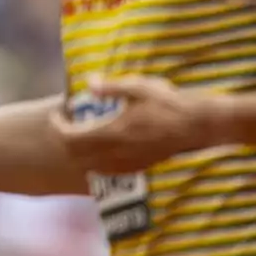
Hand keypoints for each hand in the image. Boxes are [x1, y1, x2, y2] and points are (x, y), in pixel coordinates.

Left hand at [51, 75, 223, 173]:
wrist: (198, 125)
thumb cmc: (169, 103)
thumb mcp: (138, 88)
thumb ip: (110, 88)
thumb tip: (88, 83)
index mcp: (111, 132)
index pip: (69, 138)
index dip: (58, 127)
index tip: (58, 114)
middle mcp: (116, 153)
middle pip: (75, 155)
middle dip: (65, 140)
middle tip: (67, 123)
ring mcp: (127, 164)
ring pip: (89, 166)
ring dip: (79, 152)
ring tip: (82, 134)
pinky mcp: (138, 168)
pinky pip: (108, 172)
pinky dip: (96, 161)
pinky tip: (102, 147)